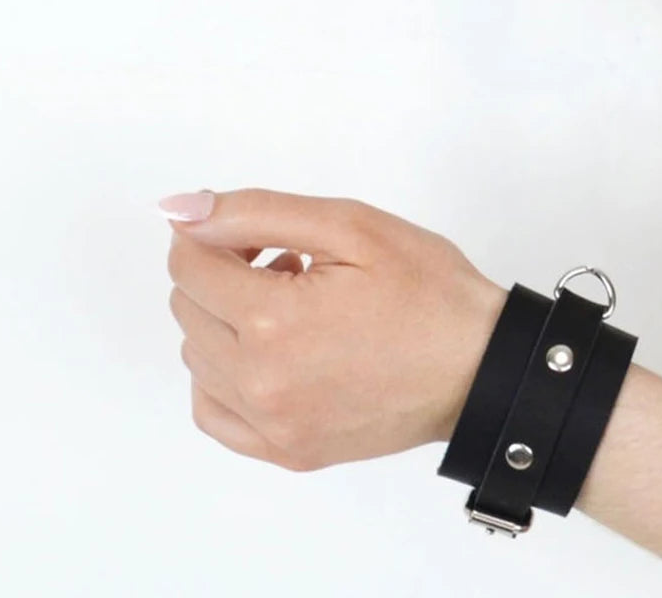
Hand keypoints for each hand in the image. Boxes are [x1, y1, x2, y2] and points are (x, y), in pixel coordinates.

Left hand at [163, 187, 505, 470]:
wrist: (481, 366)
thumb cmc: (429, 291)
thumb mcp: (350, 225)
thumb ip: (256, 211)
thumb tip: (180, 209)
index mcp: (274, 320)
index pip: (189, 263)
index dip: (221, 234)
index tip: (270, 235)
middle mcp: (260, 382)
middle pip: (188, 308)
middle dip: (225, 273)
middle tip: (291, 263)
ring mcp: (272, 425)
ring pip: (197, 357)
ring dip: (228, 321)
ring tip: (296, 306)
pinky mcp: (287, 452)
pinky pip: (214, 412)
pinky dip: (225, 376)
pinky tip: (271, 354)